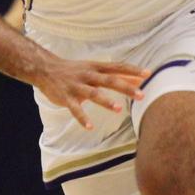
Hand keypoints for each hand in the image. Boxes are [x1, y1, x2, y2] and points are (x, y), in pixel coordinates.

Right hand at [30, 59, 147, 130]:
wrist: (45, 69)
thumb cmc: (75, 70)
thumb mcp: (94, 69)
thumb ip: (115, 76)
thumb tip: (138, 81)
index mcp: (96, 68)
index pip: (118, 67)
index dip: (133, 70)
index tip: (148, 74)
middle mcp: (88, 76)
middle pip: (109, 80)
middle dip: (126, 88)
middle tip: (141, 95)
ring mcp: (77, 86)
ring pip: (93, 94)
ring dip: (106, 101)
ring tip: (118, 109)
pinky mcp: (66, 98)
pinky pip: (75, 109)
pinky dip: (82, 118)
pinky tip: (90, 127)